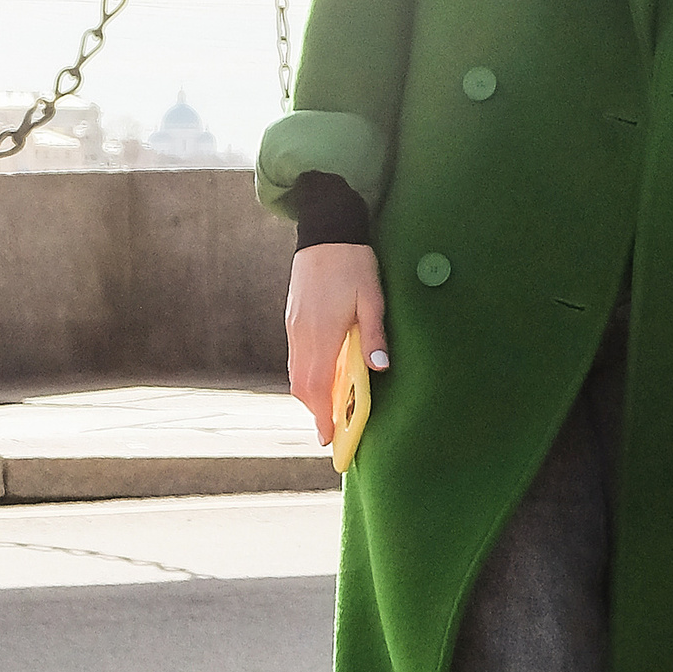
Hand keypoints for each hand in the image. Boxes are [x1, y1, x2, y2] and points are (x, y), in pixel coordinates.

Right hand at [287, 243, 387, 446]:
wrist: (324, 233)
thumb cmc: (352, 263)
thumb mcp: (372, 297)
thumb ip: (374, 334)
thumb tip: (379, 367)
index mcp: (321, 332)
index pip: (316, 386)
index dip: (321, 415)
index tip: (328, 438)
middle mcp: (302, 334)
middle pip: (302, 385)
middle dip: (316, 411)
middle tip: (332, 430)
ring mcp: (294, 327)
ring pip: (297, 372)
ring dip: (311, 394)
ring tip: (329, 409)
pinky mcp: (293, 320)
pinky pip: (297, 357)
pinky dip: (307, 375)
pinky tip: (323, 376)